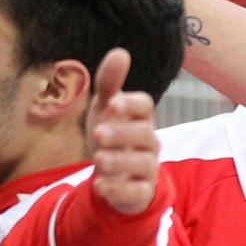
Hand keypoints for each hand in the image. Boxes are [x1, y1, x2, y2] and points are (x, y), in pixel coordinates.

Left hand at [86, 48, 159, 215]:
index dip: (130, 104)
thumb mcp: (104, 110)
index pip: (144, 106)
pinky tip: (99, 184)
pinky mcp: (141, 192)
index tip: (112, 103)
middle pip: (145, 134)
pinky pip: (137, 192)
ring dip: (120, 161)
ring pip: (143, 164)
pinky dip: (119, 189)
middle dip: (122, 133)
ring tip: (98, 159)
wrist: (115, 176)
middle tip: (97, 133)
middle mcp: (148, 141)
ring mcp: (147, 168)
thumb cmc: (112, 136)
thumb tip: (120, 52)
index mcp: (140, 118)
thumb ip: (109, 83)